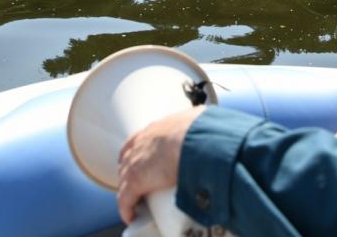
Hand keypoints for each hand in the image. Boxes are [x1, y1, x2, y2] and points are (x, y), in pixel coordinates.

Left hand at [117, 106, 204, 224]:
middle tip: (143, 182)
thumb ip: (201, 126)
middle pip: (127, 159)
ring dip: (129, 189)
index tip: (146, 161)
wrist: (197, 140)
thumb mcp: (199, 121)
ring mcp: (135, 162)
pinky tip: (131, 215)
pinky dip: (127, 208)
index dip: (140, 152)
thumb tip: (212, 128)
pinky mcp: (135, 182)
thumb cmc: (203, 130)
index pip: (139, 140)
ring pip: (124, 179)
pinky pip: (125, 199)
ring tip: (139, 200)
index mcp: (157, 128)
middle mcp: (141, 143)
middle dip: (131, 170)